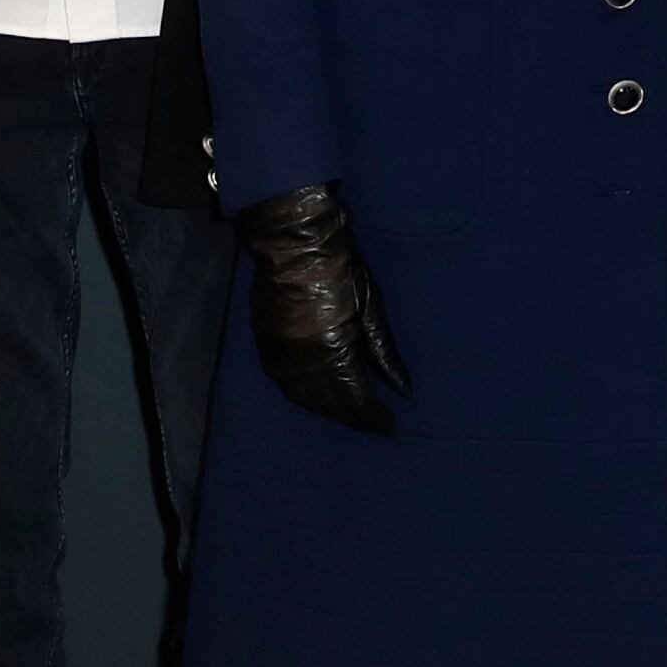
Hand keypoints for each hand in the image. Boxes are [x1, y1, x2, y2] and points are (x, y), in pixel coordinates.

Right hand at [232, 182, 410, 431]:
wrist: (294, 239)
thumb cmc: (342, 267)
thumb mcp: (372, 307)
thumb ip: (385, 352)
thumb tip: (403, 389)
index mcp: (333, 349)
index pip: (355, 398)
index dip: (372, 416)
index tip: (390, 426)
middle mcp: (302, 360)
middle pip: (329, 402)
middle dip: (352, 416)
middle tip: (373, 423)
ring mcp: (278, 353)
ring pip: (303, 397)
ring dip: (327, 409)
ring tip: (350, 414)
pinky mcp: (263, 344)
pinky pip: (284, 383)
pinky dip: (303, 395)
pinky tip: (318, 396)